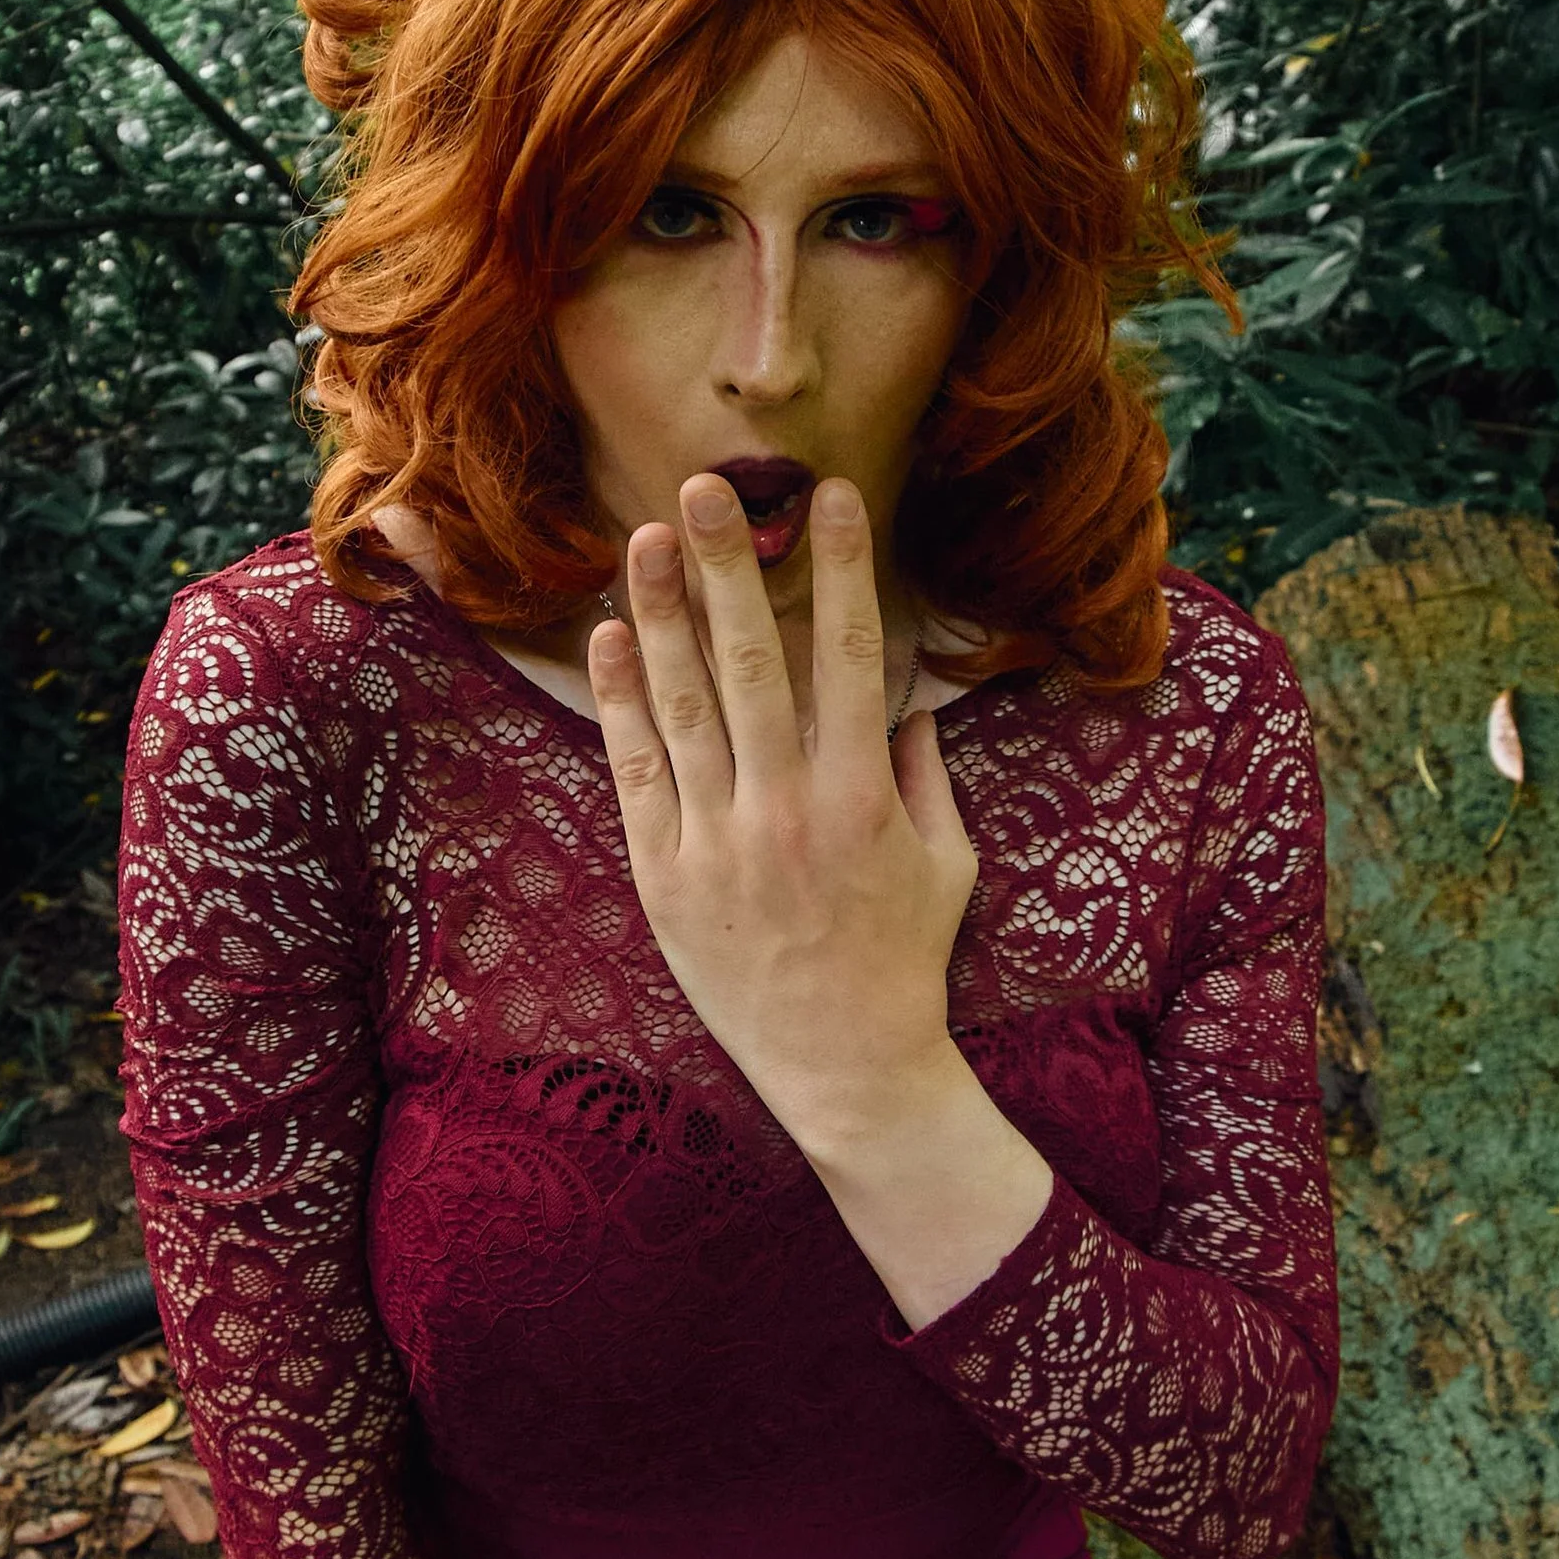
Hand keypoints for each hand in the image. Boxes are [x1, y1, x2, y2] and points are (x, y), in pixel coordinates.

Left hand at [590, 475, 978, 1146]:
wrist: (847, 1070)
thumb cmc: (905, 964)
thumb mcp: (946, 865)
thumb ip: (925, 776)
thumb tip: (907, 699)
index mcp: (864, 798)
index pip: (850, 657)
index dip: (840, 570)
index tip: (831, 497)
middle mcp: (787, 810)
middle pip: (751, 662)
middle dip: (728, 566)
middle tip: (705, 488)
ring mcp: (719, 844)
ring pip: (684, 705)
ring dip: (662, 613)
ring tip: (644, 538)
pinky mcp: (666, 878)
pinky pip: (638, 773)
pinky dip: (622, 702)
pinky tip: (612, 638)